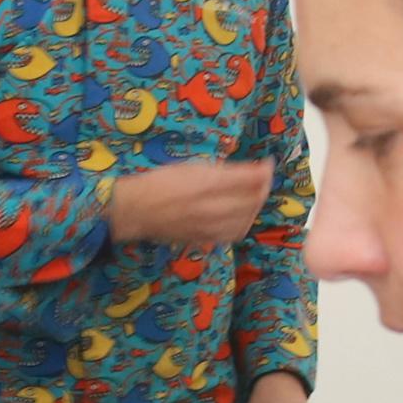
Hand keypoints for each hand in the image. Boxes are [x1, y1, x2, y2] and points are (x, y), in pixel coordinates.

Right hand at [105, 158, 273, 247]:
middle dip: (263, 186)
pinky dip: (243, 222)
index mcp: (207, 183)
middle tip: (262, 178)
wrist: (136, 210)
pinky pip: (234, 234)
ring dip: (255, 205)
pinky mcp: (205, 239)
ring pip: (247, 218)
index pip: (250, 178)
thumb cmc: (160, 182)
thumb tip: (248, 171)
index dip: (264, 170)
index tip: (266, 163)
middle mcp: (211, 207)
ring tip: (253, 196)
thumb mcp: (191, 167)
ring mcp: (209, 227)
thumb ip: (221, 171)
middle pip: (253, 199)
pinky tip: (241, 215)